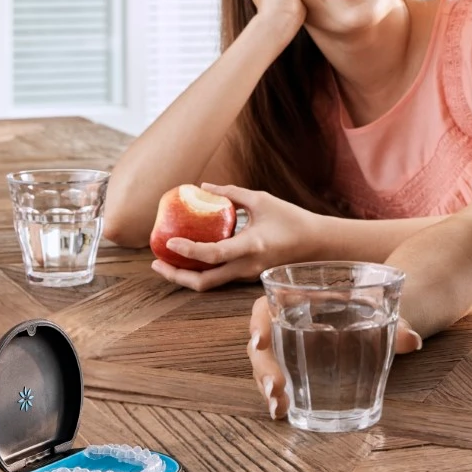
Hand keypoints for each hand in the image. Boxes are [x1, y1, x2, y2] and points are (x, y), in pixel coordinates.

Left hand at [150, 183, 317, 291]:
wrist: (316, 244)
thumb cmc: (291, 219)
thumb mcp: (262, 200)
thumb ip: (231, 193)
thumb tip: (204, 186)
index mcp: (251, 246)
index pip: (213, 254)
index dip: (188, 249)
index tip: (169, 241)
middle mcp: (246, 266)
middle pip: (204, 283)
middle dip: (176, 276)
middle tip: (156, 263)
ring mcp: (246, 275)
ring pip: (210, 284)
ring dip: (185, 276)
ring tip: (166, 263)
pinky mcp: (247, 276)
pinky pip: (219, 278)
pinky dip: (200, 271)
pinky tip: (189, 259)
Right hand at [247, 295, 422, 420]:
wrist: (378, 316)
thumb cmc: (372, 307)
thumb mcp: (382, 311)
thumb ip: (396, 325)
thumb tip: (411, 340)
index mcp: (298, 299)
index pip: (266, 306)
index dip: (258, 323)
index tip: (260, 342)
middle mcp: (285, 323)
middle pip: (263, 344)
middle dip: (264, 368)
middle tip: (276, 389)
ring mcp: (287, 348)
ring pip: (266, 366)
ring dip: (267, 387)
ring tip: (279, 408)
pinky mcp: (294, 369)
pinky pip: (278, 382)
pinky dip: (278, 397)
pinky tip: (284, 412)